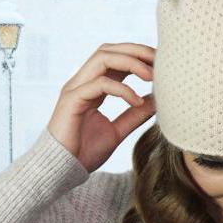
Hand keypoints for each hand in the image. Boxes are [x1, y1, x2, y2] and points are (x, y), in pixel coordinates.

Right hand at [47, 42, 156, 171]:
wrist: (60, 172)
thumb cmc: (84, 153)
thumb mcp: (117, 131)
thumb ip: (135, 115)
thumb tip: (157, 101)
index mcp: (91, 87)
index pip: (114, 58)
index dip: (138, 56)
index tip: (161, 64)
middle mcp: (82, 83)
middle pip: (109, 50)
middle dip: (136, 50)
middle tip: (160, 60)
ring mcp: (75, 89)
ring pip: (103, 58)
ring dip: (131, 62)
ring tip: (152, 76)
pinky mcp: (72, 100)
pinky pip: (100, 84)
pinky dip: (122, 89)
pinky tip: (138, 101)